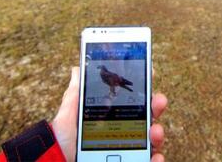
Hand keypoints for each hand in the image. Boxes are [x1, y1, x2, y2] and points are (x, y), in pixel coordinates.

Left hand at [52, 67, 167, 161]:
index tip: (150, 74)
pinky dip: (155, 160)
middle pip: (146, 117)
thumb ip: (76, 93)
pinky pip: (147, 161)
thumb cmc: (63, 141)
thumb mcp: (68, 115)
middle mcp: (123, 132)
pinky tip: (155, 157)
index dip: (143, 89)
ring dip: (158, 133)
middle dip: (156, 106)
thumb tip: (78, 68)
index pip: (132, 101)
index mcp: (111, 117)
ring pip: (151, 140)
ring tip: (155, 131)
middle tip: (158, 100)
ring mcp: (128, 149)